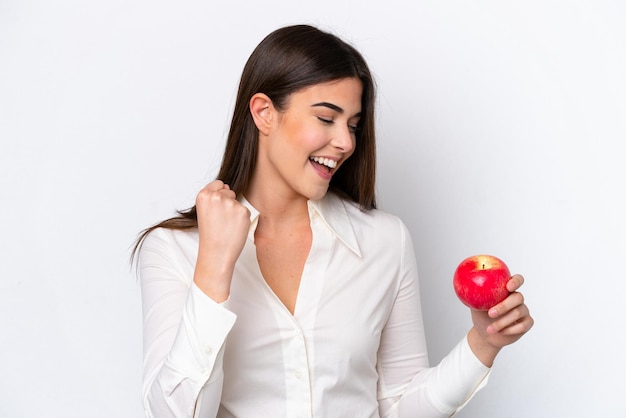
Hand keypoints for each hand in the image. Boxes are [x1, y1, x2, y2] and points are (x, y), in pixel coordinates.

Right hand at [193, 180, 250, 301]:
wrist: (216, 253)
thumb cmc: (210, 234)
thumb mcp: (204, 211)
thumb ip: (213, 196)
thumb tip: (227, 186)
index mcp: (203, 194)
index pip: (218, 184)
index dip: (218, 196)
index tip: (215, 210)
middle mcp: (216, 196)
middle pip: (229, 191)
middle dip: (227, 203)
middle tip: (220, 221)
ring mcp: (230, 203)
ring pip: (237, 201)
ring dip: (234, 211)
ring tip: (226, 225)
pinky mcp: (243, 211)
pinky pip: (245, 210)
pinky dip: (242, 219)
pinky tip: (234, 228)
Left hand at [468, 274, 533, 365]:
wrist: (485, 334)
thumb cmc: (481, 316)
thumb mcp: (475, 305)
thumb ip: (474, 294)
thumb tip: (464, 284)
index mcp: (506, 290)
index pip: (517, 280)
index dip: (516, 281)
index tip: (508, 287)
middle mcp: (516, 299)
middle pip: (518, 297)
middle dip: (503, 306)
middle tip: (490, 314)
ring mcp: (523, 310)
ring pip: (517, 312)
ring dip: (501, 322)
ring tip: (489, 329)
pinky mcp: (527, 322)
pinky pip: (523, 325)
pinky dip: (510, 330)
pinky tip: (501, 332)